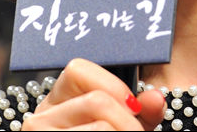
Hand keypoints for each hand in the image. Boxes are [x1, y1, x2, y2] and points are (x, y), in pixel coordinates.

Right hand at [21, 58, 165, 130]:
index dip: (113, 86)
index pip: (77, 69)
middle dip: (128, 122)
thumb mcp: (123, 125)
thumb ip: (143, 111)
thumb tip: (156, 99)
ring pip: (100, 127)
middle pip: (95, 101)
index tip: (134, 108)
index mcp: (57, 101)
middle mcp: (40, 118)